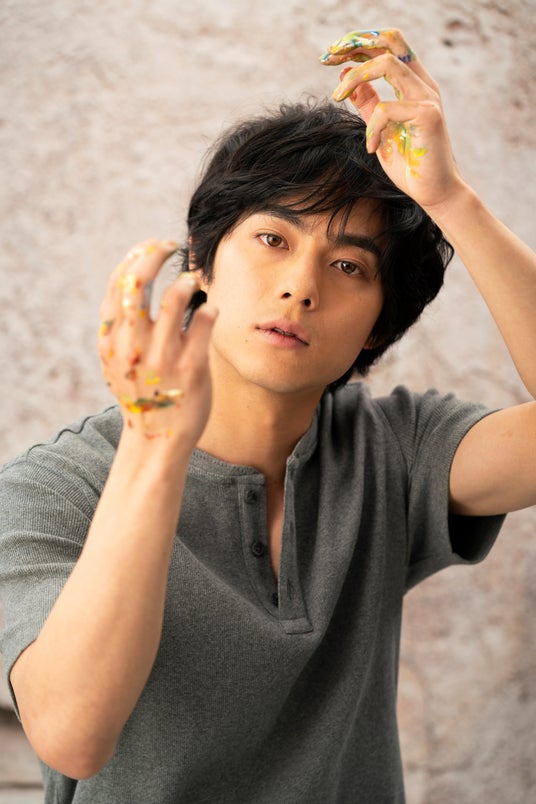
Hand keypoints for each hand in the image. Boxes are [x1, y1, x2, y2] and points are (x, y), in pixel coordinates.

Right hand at [97, 240, 216, 446]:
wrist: (156, 439)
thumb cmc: (140, 393)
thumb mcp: (116, 360)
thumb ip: (120, 323)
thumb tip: (133, 274)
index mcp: (111, 338)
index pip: (118, 281)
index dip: (136, 255)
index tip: (152, 246)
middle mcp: (133, 343)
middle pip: (139, 280)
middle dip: (155, 253)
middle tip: (170, 246)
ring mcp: (163, 355)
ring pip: (176, 296)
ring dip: (187, 282)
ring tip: (192, 285)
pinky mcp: (192, 367)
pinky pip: (206, 320)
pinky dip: (209, 308)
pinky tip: (209, 313)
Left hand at [321, 28, 463, 210]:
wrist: (434, 193)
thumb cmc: (410, 165)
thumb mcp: (380, 130)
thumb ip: (367, 104)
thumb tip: (345, 78)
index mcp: (413, 84)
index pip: (388, 44)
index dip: (358, 42)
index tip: (331, 56)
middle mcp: (423, 85)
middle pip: (390, 40)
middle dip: (355, 43)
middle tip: (328, 59)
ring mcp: (428, 98)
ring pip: (387, 64)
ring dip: (356, 76)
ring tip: (337, 97)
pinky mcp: (428, 116)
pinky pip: (387, 109)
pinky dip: (371, 128)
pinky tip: (371, 148)